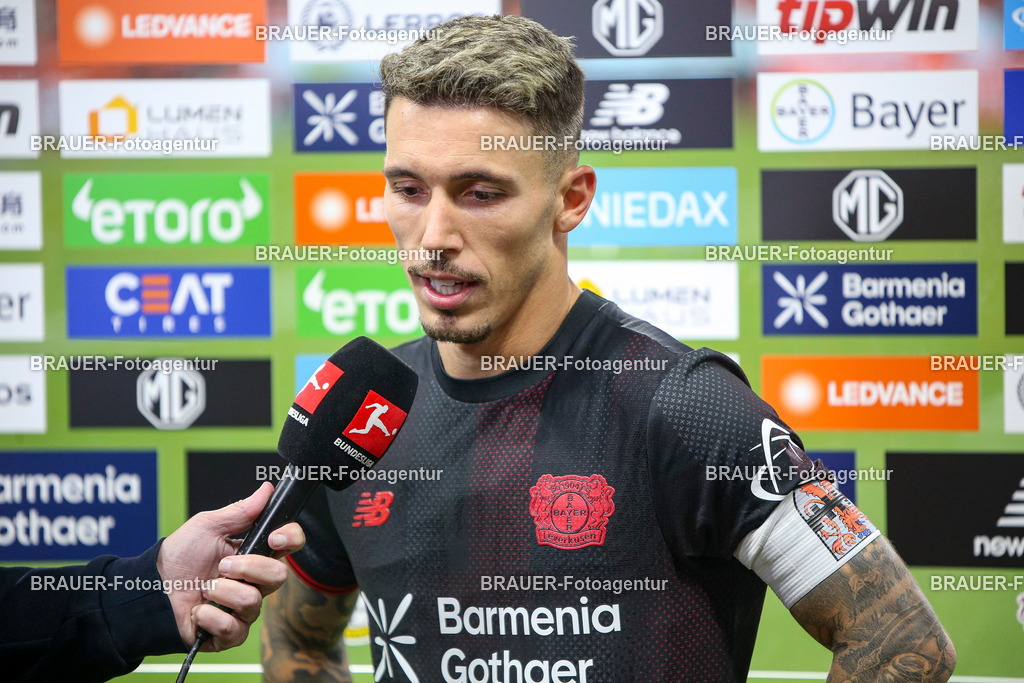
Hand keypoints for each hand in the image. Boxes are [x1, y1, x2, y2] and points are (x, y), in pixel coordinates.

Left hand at [156, 482, 305, 651]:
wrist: (149, 589)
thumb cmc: (178, 557)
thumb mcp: (207, 526)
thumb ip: (241, 511)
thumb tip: (266, 490)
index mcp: (253, 553)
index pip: (289, 544)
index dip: (290, 539)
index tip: (273, 537)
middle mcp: (253, 581)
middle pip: (279, 576)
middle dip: (248, 568)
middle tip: (222, 566)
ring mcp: (243, 609)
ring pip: (254, 602)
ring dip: (223, 592)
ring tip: (204, 588)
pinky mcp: (229, 633)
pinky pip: (235, 627)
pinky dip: (211, 616)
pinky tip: (198, 610)